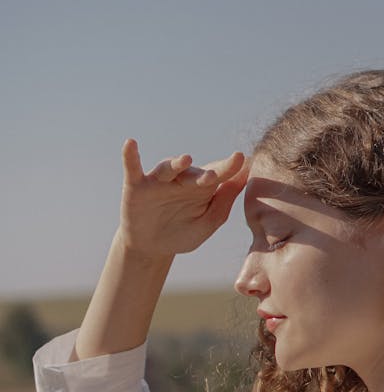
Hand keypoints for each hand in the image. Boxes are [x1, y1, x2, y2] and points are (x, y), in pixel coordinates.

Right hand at [119, 139, 248, 257]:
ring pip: (168, 168)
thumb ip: (223, 202)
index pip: (218, 174)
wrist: (151, 247)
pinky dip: (130, 156)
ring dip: (176, 163)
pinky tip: (130, 143)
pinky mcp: (136, 186)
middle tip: (213, 176)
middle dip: (202, 174)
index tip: (241, 158)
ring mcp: (159, 181)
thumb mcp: (207, 223)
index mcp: (201, 187)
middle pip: (193, 173)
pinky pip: (132, 168)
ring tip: (185, 159)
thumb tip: (244, 176)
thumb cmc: (183, 233)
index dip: (229, 166)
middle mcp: (181, 180)